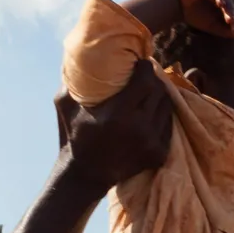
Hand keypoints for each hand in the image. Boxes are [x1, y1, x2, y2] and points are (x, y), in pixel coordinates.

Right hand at [57, 59, 173, 190]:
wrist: (86, 175)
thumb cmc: (74, 136)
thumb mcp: (65, 107)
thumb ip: (71, 82)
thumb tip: (78, 57)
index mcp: (118, 114)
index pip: (145, 80)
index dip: (145, 67)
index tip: (140, 62)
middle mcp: (139, 128)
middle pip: (159, 91)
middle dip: (153, 79)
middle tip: (145, 76)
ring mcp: (152, 142)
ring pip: (167, 106)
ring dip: (159, 96)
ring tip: (148, 92)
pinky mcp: (159, 154)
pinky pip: (168, 125)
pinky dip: (161, 115)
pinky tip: (150, 112)